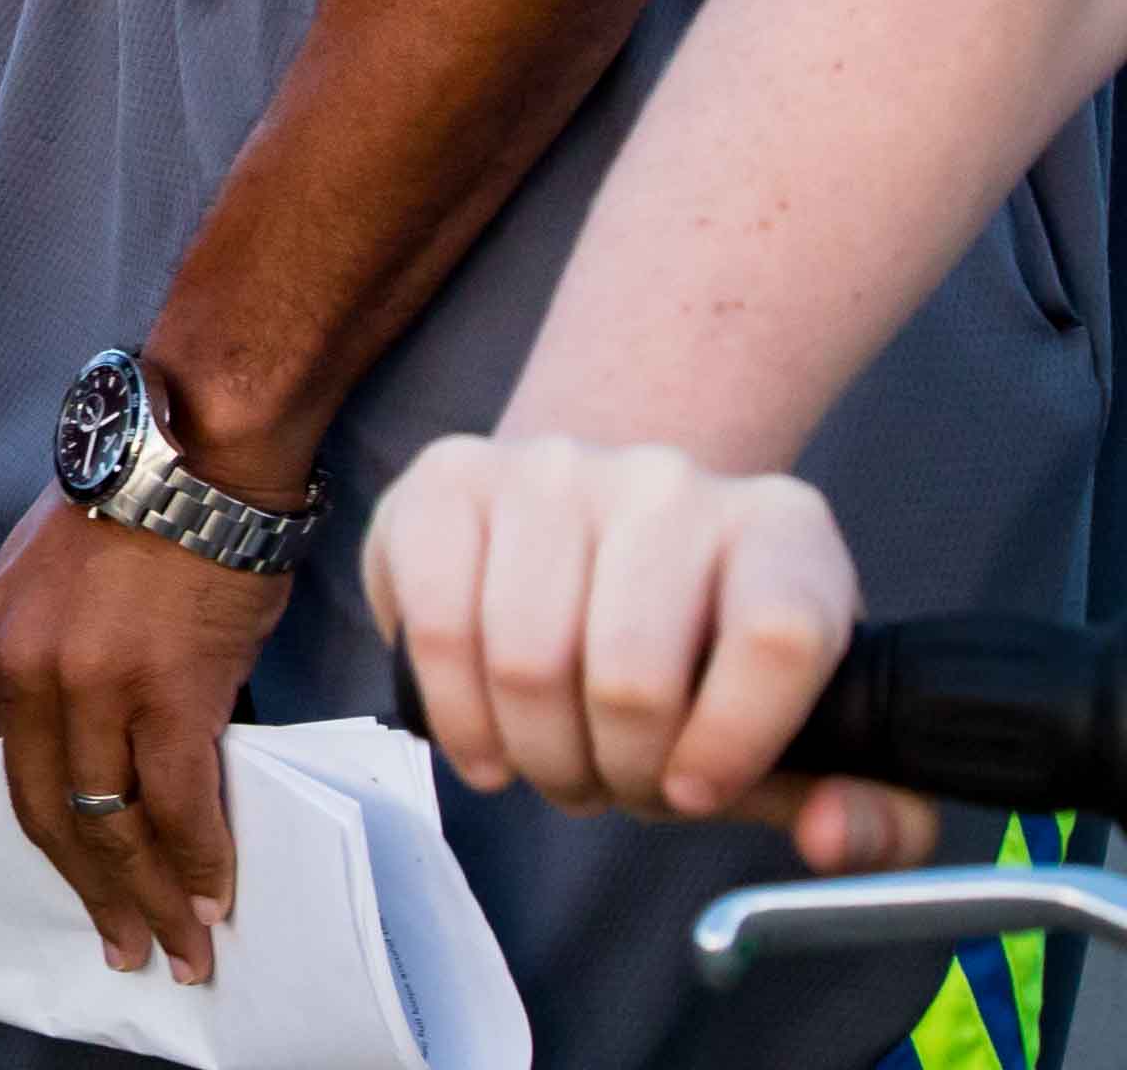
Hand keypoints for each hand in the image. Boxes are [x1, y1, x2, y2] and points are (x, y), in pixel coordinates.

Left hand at [0, 484, 292, 983]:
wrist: (197, 456)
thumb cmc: (142, 510)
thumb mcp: (56, 584)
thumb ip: (60, 662)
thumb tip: (103, 748)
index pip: (15, 766)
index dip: (56, 835)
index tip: (86, 880)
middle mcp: (22, 671)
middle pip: (50, 812)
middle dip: (92, 892)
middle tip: (124, 949)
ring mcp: (89, 685)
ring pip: (111, 824)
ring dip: (149, 898)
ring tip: (180, 950)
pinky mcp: (164, 693)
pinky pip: (176, 805)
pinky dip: (197, 862)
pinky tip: (214, 899)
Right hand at [365, 433, 924, 872]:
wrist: (595, 529)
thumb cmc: (704, 651)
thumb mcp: (812, 727)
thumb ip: (870, 808)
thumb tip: (831, 835)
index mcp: (783, 530)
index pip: (777, 637)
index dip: (733, 744)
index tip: (695, 790)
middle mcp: (669, 480)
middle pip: (633, 673)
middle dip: (613, 772)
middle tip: (611, 784)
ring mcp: (551, 469)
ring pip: (525, 660)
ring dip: (533, 752)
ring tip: (552, 759)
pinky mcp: (450, 477)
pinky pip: (434, 624)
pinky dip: (455, 714)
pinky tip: (483, 736)